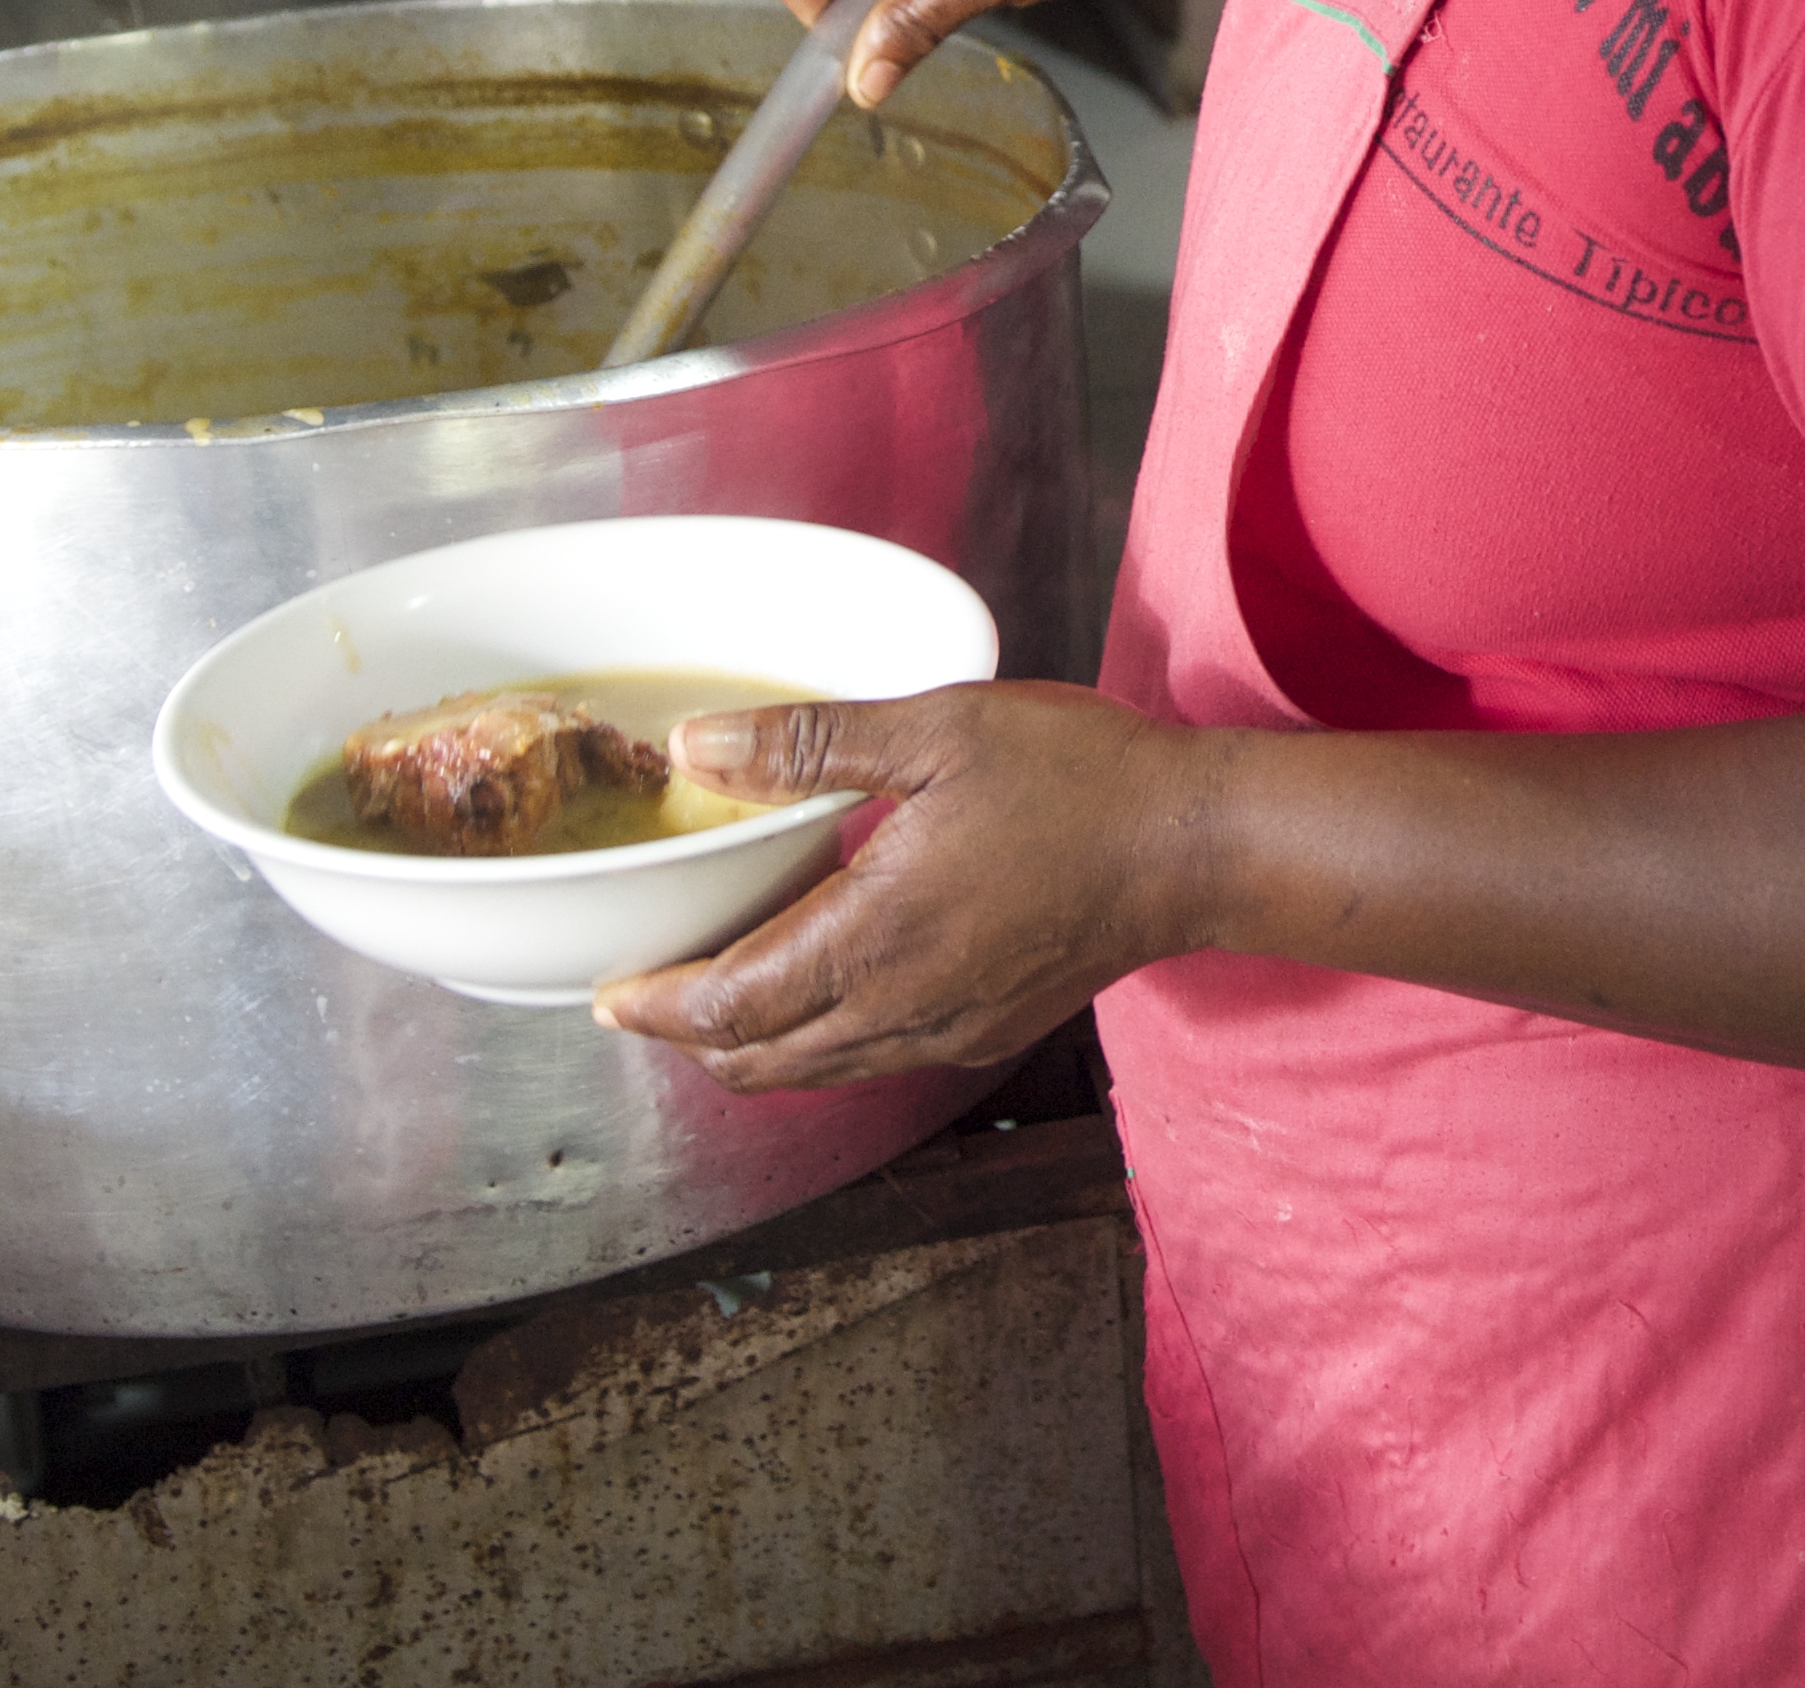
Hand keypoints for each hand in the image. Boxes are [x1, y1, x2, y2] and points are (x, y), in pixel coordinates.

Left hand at [591, 683, 1218, 1088]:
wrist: (1195, 847)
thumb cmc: (1079, 780)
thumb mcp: (937, 732)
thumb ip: (808, 747)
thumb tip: (698, 750)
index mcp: (872, 939)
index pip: (727, 1005)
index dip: (655, 1007)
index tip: (609, 992)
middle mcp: (900, 1008)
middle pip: (756, 1061)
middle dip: (687, 1039)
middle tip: (646, 995)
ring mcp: (946, 1029)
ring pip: (814, 1072)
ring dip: (751, 1047)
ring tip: (717, 994)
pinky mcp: (985, 1029)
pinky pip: (872, 1059)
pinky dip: (819, 1043)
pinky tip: (824, 983)